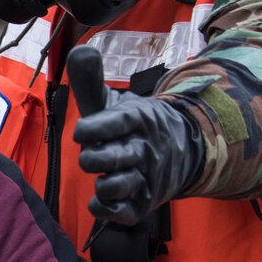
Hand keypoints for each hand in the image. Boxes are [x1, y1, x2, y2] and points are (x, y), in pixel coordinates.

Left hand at [66, 46, 200, 226]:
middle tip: (93, 152)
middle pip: (108, 158)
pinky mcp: (143, 204)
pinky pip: (118, 212)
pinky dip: (103, 207)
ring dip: (99, 182)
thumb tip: (79, 50)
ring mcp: (146, 178)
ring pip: (114, 186)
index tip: (81, 131)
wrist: (182, 151)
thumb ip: (91, 80)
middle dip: (91, 157)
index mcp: (138, 119)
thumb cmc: (134, 126)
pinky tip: (101, 197)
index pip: (115, 122)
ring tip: (103, 174)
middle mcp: (145, 149)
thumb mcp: (116, 101)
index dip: (91, 129)